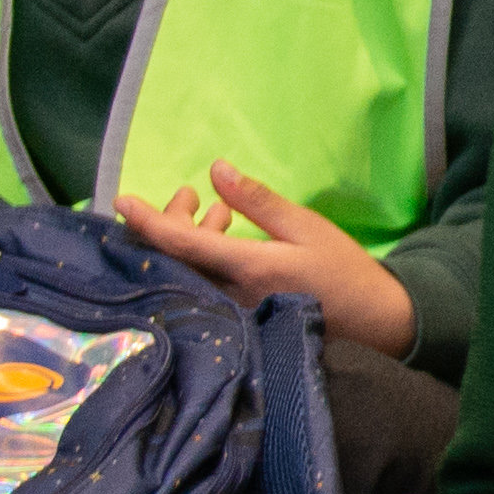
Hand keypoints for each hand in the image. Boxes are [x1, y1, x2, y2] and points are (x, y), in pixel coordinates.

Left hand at [119, 165, 419, 364]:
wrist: (372, 322)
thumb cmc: (342, 270)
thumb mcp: (306, 227)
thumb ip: (258, 201)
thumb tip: (216, 171)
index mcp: (246, 267)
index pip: (180, 244)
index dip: (146, 222)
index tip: (121, 200)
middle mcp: (228, 294)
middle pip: (174, 259)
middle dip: (169, 222)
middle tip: (188, 195)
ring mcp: (229, 310)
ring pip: (185, 272)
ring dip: (186, 238)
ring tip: (211, 209)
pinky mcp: (235, 317)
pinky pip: (200, 284)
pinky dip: (199, 257)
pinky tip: (220, 235)